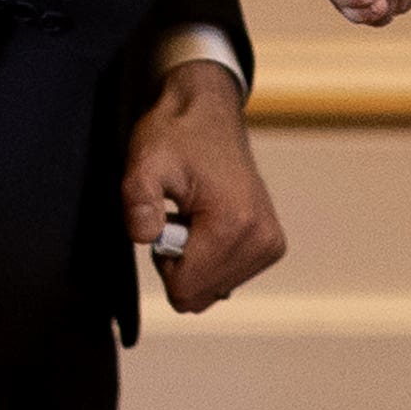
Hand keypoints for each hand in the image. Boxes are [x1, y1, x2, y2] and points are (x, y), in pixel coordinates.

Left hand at [122, 60, 285, 313]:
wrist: (209, 112)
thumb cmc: (176, 135)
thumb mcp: (145, 162)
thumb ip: (139, 201)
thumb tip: (145, 237)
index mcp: (234, 224)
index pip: (185, 292)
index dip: (163, 261)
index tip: (167, 222)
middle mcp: (262, 239)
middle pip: (199, 297)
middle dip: (180, 264)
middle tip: (179, 217)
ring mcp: (271, 243)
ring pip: (214, 291)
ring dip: (195, 261)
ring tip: (194, 216)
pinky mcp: (271, 243)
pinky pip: (228, 278)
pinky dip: (212, 258)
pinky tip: (209, 222)